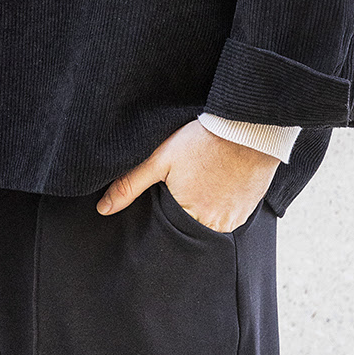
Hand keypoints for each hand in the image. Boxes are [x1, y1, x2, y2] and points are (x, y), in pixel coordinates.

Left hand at [97, 119, 277, 231]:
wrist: (245, 125)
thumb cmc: (201, 140)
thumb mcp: (159, 159)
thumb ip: (130, 185)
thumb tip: (103, 208)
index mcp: (188, 215)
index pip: (169, 229)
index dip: (165, 214)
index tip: (168, 197)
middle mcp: (214, 224)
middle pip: (191, 227)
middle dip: (185, 212)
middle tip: (188, 185)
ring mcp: (235, 219)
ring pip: (212, 223)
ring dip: (206, 208)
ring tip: (203, 181)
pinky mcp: (249, 209)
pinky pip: (231, 215)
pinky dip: (224, 203)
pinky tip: (220, 182)